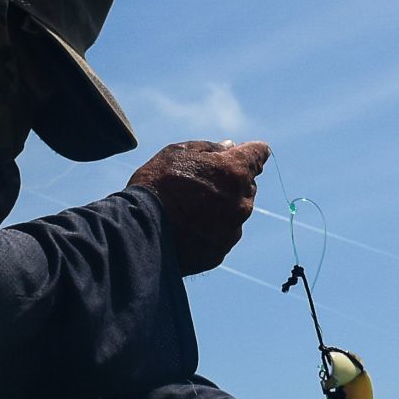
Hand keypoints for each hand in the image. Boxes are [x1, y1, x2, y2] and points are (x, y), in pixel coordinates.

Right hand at [126, 139, 269, 274]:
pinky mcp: (220, 251)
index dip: (247, 151)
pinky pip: (220, 235)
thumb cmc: (156, 186)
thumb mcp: (177, 152)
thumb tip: (229, 147)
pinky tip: (185, 228)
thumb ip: (209, 147)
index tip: (236, 154)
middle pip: (246, 185)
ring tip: (187, 209)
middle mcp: (242, 201)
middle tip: (198, 183)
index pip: (259, 153)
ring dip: (220, 207)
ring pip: (235, 212)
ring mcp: (232, 229)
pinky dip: (209, 230)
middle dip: (229, 181)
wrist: (139, 232)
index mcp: (235, 171)